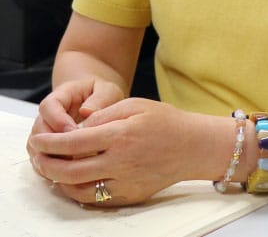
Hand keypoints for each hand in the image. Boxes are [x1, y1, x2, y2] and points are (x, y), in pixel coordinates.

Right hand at [27, 78, 124, 169]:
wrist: (96, 100)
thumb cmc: (101, 95)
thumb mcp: (106, 91)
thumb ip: (99, 99)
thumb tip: (86, 112)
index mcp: (61, 96)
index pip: (49, 107)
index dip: (57, 120)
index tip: (74, 131)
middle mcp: (48, 115)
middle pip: (38, 130)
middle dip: (52, 144)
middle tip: (72, 154)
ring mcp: (45, 132)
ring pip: (36, 148)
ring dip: (50, 159)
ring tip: (71, 166)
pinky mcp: (48, 148)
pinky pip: (42, 160)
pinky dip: (51, 169)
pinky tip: (68, 175)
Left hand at [28, 98, 196, 205]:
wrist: (192, 146)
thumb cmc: (164, 121)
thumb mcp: (134, 105)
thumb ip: (103, 115)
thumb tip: (78, 127)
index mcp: (120, 135)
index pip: (74, 142)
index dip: (51, 142)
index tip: (38, 139)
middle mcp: (120, 162)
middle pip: (71, 170)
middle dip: (47, 164)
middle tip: (37, 156)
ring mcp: (125, 182)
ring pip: (80, 189)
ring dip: (59, 181)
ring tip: (50, 170)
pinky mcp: (130, 195)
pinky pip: (97, 199)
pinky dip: (79, 192)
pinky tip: (72, 182)